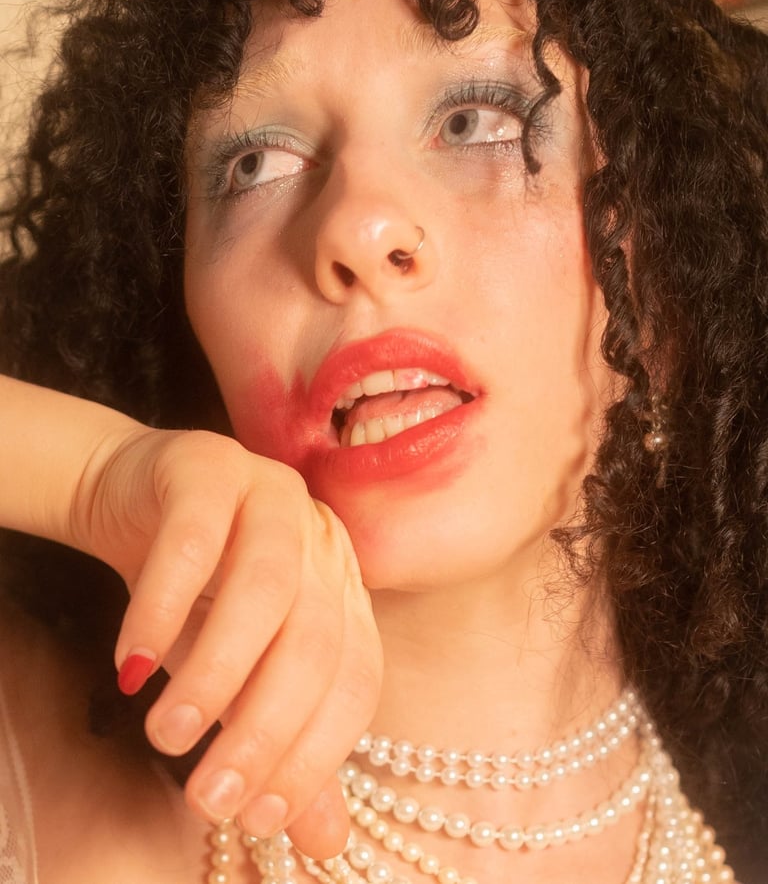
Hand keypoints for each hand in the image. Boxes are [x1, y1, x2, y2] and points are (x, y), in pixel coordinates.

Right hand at [75, 427, 381, 857]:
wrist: (133, 504)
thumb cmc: (198, 597)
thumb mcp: (239, 677)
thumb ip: (282, 747)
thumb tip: (326, 844)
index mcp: (345, 587)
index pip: (357, 678)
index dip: (317, 753)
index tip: (260, 820)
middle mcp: (322, 538)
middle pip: (316, 639)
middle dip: (266, 728)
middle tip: (209, 796)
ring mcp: (271, 492)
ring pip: (264, 587)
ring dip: (218, 671)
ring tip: (168, 734)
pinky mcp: (209, 464)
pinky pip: (193, 539)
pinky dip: (163, 607)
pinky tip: (131, 664)